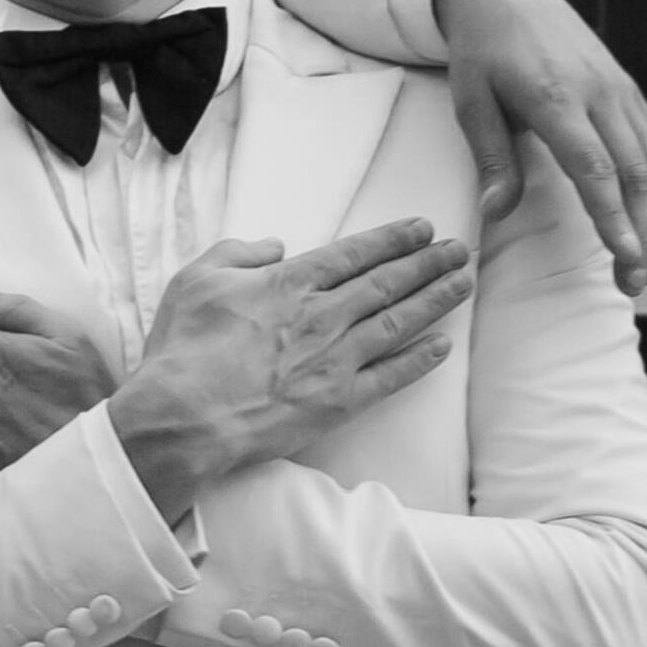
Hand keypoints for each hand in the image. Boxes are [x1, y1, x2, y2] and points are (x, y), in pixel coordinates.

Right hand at [107, 219, 473, 516]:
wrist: (184, 417)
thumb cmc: (182, 350)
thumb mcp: (194, 281)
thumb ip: (236, 254)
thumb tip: (274, 246)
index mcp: (289, 284)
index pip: (354, 253)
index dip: (391, 239)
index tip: (422, 228)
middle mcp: (323, 316)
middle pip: (387, 282)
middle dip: (428, 262)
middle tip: (458, 249)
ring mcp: (336, 360)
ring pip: (399, 322)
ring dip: (436, 300)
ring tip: (464, 283)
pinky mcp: (340, 402)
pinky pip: (392, 377)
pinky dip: (420, 361)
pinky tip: (442, 346)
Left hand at [433, 0, 646, 291]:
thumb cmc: (482, 50)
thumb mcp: (470, 101)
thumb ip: (492, 157)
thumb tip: (497, 212)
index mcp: (557, 98)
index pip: (595, 166)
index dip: (613, 215)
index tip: (624, 256)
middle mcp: (601, 95)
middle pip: (637, 172)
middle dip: (641, 232)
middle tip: (633, 283)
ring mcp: (622, 92)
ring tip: (645, 264)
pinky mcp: (630, 92)